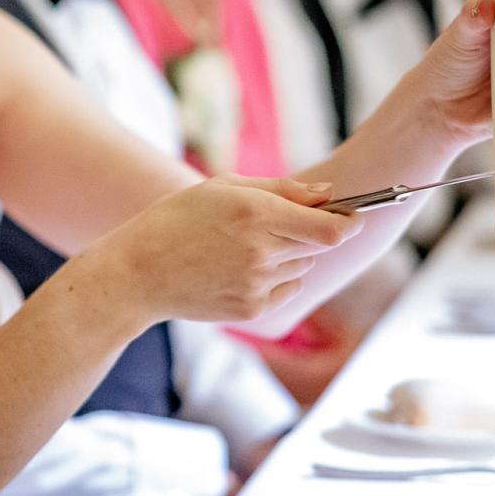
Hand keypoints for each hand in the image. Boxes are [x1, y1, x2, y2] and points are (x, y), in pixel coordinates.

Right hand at [73, 176, 363, 326]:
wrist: (140, 272)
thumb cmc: (179, 220)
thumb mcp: (224, 187)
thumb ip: (283, 189)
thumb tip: (328, 192)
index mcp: (256, 213)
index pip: (329, 229)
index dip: (350, 222)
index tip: (355, 216)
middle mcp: (261, 251)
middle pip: (319, 246)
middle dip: (310, 232)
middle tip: (277, 224)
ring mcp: (258, 284)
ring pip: (302, 265)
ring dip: (290, 253)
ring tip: (247, 246)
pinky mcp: (253, 308)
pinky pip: (288, 289)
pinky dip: (277, 277)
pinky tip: (241, 268)